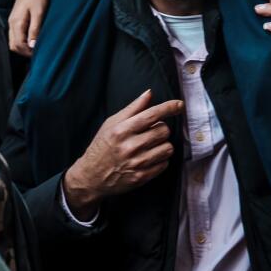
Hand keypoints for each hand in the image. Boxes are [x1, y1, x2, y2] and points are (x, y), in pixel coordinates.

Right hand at [9, 0, 48, 56]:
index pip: (18, 46)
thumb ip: (35, 29)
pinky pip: (15, 36)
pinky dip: (22, 42)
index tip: (40, 52)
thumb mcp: (39, 12)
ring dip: (23, 48)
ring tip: (36, 47)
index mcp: (17, 23)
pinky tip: (32, 40)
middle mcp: (12, 24)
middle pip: (14, 46)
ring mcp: (12, 22)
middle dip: (25, 52)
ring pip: (14, 42)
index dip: (28, 52)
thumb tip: (32, 46)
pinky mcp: (15, 20)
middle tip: (38, 52)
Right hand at [63, 89, 183, 217]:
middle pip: (164, 130)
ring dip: (162, 145)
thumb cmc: (102, 147)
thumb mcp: (111, 124)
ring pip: (167, 148)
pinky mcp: (141, 177)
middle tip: (150, 133)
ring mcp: (136, 163)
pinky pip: (164, 164)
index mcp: (122, 130)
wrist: (91, 176)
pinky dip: (160, 160)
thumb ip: (132, 109)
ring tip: (150, 147)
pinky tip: (149, 158)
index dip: (169, 108)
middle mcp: (129, 146)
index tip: (179, 105)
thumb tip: (149, 93)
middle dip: (161, 129)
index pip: (151, 115)